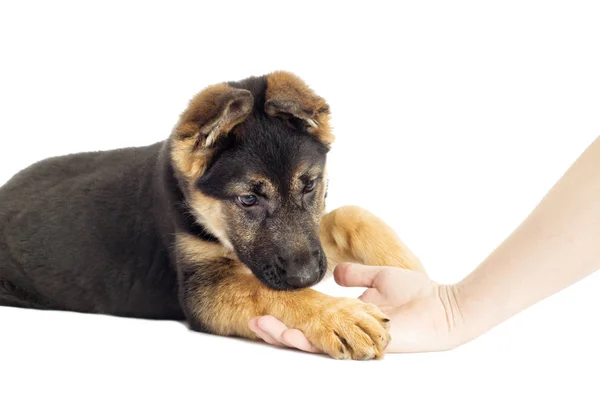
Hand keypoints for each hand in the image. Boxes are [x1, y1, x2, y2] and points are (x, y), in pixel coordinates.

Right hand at [249, 263, 466, 352]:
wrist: (443, 307)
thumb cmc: (415, 293)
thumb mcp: (379, 277)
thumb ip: (356, 275)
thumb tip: (334, 272)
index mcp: (347, 317)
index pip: (312, 319)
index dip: (289, 315)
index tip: (267, 304)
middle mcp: (347, 333)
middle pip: (305, 336)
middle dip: (277, 331)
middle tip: (254, 321)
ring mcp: (354, 342)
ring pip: (313, 345)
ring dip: (286, 338)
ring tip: (263, 327)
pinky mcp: (365, 347)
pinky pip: (335, 348)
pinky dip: (313, 344)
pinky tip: (293, 337)